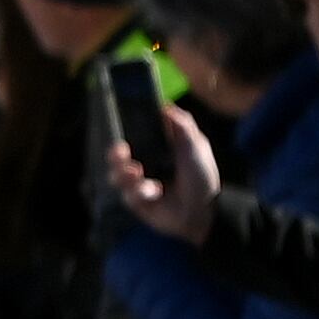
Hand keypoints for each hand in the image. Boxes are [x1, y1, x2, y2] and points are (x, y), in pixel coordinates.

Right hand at [108, 97, 218, 240]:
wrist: (204, 211)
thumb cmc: (202, 178)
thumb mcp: (196, 148)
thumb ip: (182, 126)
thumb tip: (165, 107)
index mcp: (157, 149)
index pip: (133, 137)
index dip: (124, 131)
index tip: (121, 125)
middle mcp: (144, 165)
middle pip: (116, 157)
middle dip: (114, 154)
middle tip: (121, 151)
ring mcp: (138, 184)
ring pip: (116, 176)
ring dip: (124, 174)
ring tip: (138, 174)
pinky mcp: (136, 202)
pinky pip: (127, 194)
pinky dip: (140, 192)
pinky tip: (155, 192)